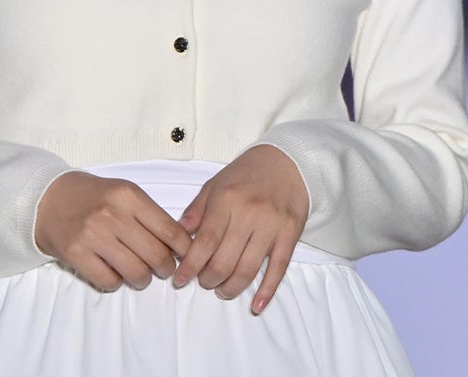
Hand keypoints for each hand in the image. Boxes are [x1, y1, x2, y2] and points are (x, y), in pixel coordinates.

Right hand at [33, 171, 194, 292]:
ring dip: (143, 279)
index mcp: (129, 196)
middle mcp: (112, 214)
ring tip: (139, 273)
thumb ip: (150, 214)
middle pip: (157, 256)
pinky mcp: (77, 254)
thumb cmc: (93, 197)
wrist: (48, 199)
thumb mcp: (124, 192)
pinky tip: (114, 271)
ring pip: (136, 273)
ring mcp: (93, 235)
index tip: (186, 256)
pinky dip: (116, 282)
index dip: (184, 249)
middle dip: (165, 268)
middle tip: (162, 268)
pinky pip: (110, 282)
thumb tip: (180, 244)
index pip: (170, 231)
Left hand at [171, 144, 309, 314]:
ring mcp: (271, 226)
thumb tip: (177, 235)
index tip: (180, 280)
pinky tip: (256, 306)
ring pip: (248, 269)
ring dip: (231, 287)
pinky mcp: (289, 235)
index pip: (204, 243)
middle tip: (203, 282)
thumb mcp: (215, 184)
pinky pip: (278, 269)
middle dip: (209, 279)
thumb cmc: (247, 173)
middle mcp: (249, 214)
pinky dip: (266, 291)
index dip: (190, 266)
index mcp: (226, 200)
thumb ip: (196, 210)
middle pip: (224, 261)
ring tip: (222, 290)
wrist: (288, 161)